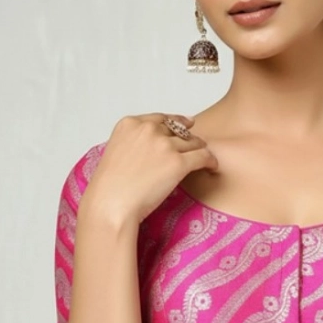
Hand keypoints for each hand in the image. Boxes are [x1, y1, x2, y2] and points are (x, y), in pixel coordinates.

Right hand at [80, 113, 218, 225]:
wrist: (111, 204)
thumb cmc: (110, 187)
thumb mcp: (116, 151)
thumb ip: (134, 142)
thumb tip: (152, 146)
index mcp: (131, 124)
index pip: (161, 118)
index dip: (177, 122)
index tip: (187, 125)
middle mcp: (148, 130)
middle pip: (179, 129)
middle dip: (188, 138)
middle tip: (196, 146)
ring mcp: (164, 145)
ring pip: (194, 142)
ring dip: (200, 149)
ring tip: (205, 158)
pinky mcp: (178, 162)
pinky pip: (203, 156)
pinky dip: (210, 161)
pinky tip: (212, 166)